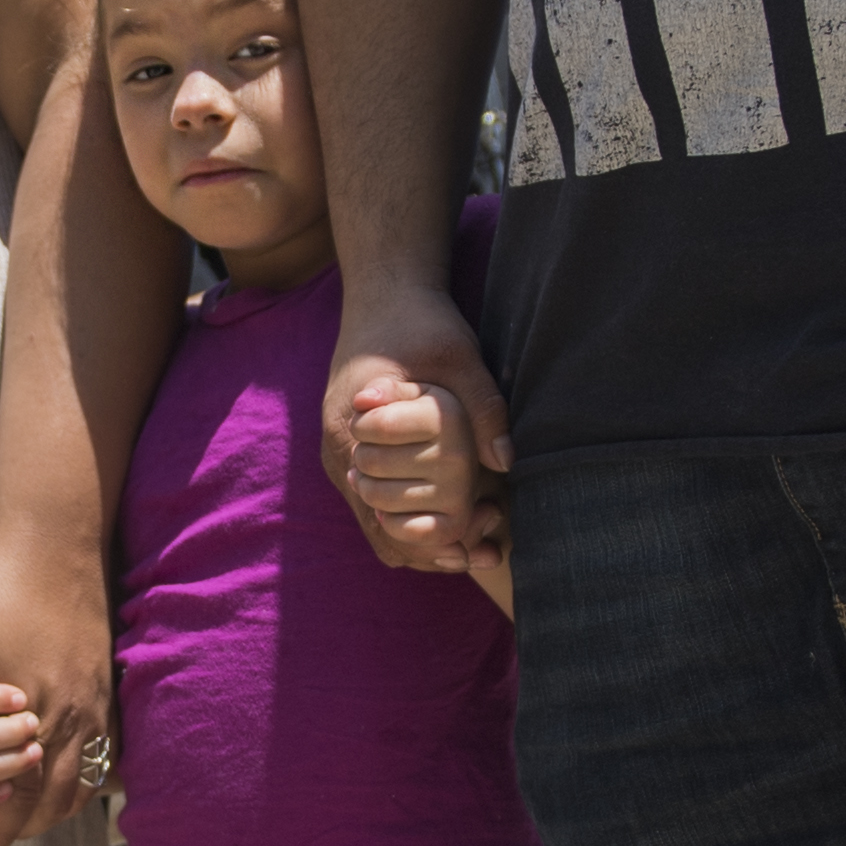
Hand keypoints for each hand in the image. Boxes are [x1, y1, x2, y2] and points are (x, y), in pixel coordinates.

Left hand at [0, 533, 110, 845]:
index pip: (19, 794)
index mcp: (30, 711)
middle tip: (3, 843)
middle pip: (57, 797)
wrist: (54, 543)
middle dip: (29, 827)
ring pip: (86, 778)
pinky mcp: (106, 685)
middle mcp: (71, 715)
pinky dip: (87, 778)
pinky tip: (67, 777)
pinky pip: (105, 751)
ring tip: (32, 821)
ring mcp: (95, 702)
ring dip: (58, 806)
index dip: (1, 830)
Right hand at [325, 279, 507, 574]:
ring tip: (477, 543)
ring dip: (421, 534)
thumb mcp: (460, 358)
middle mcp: (338, 451)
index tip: (474, 551)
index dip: (431, 543)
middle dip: (431, 548)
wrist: (384, 292)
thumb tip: (507, 461)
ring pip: (375, 519)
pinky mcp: (351, 446)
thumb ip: (483, 407)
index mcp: (352, 433)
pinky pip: (374, 498)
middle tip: (483, 552)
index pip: (383, 517)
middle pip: (378, 529)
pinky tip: (454, 515)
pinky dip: (408, 514)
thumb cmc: (421, 322)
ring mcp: (340, 451)